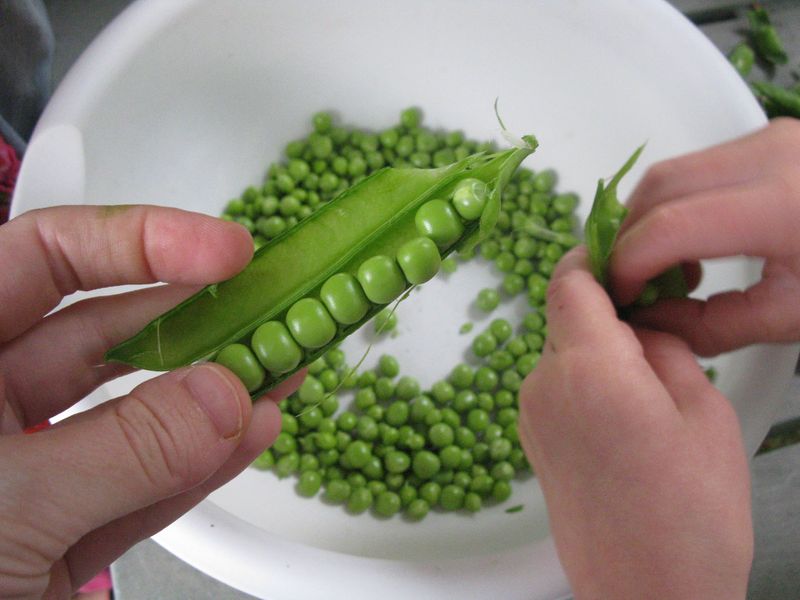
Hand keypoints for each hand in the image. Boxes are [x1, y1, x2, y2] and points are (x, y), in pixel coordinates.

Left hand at [0, 206, 302, 597]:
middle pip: (101, 332)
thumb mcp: (3, 510)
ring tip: (280, 361)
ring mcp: (28, 479)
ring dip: (215, 390)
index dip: (137, 241)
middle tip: (267, 300)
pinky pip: (143, 486)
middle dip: (192, 315)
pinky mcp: (63, 541)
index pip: (40, 260)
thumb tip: (226, 399)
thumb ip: (122, 451)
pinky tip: (253, 430)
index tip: (222, 249)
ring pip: (134, 414)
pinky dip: (202, 462)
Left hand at [518, 248, 751, 599]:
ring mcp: (531, 414)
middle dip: (608, 313)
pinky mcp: (531, 440)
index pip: (569, 281)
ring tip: (649, 395)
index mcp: (589, 367)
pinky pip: (555, 386)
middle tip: (659, 335)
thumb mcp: (703, 413)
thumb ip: (665, 349)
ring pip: (562, 351)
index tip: (619, 256)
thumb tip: (642, 326)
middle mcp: (544, 384)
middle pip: (565, 316)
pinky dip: (584, 382)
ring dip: (598, 352)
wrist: (648, 594)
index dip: (592, 258)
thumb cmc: (690, 515)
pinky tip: (624, 419)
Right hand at [611, 117, 799, 355]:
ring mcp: (769, 138)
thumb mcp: (792, 317)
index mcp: (784, 205)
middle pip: (658, 189)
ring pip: (669, 171)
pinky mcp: (767, 138)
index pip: (670, 227)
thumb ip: (708, 326)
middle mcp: (771, 155)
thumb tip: (646, 320)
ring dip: (645, 219)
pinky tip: (688, 243)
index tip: (618, 298)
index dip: (629, 265)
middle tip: (625, 284)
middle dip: (627, 239)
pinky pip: (693, 166)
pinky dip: (670, 204)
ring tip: (659, 268)